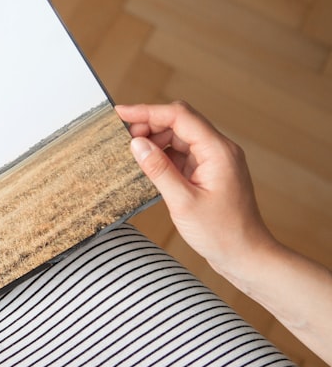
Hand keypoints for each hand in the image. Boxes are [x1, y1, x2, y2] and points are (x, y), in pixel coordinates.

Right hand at [118, 101, 331, 366]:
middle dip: (149, 125)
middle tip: (120, 136)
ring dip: (155, 140)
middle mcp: (219, 150)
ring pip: (180, 137)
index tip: (120, 113)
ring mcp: (215, 160)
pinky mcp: (209, 172)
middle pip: (179, 122)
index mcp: (218, 151)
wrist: (245, 254)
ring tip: (130, 151)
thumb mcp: (182, 202)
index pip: (179, 116)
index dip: (148, 112)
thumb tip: (136, 143)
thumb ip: (158, 169)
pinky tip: (147, 164)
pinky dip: (164, 155)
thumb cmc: (220, 233)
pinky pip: (183, 153)